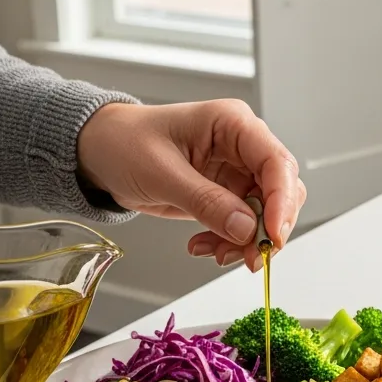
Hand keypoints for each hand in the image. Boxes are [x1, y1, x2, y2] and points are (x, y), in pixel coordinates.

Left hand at [76, 100, 306, 270]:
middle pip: (281, 191)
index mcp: (232, 124)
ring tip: (215, 253)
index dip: (281, 200)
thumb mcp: (161, 173)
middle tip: (249, 258)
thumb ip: (206, 201)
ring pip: (265, 214)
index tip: (272, 235)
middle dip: (267, 228)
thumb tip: (246, 228)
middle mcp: (242, 146)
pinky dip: (230, 242)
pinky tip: (203, 246)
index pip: (276, 162)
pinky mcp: (227, 194)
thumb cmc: (124, 144)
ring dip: (247, 241)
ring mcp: (237, 172)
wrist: (100, 153)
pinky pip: (244, 225)